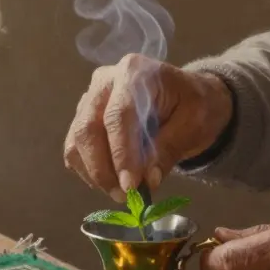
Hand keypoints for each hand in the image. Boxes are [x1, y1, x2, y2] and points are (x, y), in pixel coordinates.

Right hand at [64, 53, 233, 202]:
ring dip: (95, 173)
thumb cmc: (194, 105)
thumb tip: (147, 180)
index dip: (122, 153)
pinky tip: (112, 181)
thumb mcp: (194, 124)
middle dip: (103, 169)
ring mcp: (90, 99)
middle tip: (125, 196)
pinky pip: (75, 149)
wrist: (187, 97)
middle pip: (89, 127)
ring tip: (121, 193)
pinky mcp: (84, 118)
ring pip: (77, 141)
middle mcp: (106, 81)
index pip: (119, 115)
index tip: (130, 186)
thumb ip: (169, 148)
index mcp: (135, 73)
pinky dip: (88, 171)